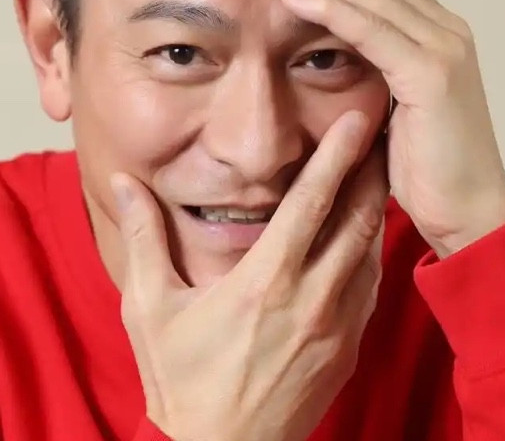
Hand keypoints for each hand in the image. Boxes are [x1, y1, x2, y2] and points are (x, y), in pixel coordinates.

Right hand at [112, 111, 387, 440]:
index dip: (336, 157)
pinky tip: (366, 235)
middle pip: (356, 220)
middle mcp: (311, 299)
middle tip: (380, 135)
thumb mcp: (150, 307)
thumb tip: (124, 184)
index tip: (357, 123)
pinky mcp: (348, 349)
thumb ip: (144, 238)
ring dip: (376, 209)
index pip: (311, 204)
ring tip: (377, 173)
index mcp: (264, 281)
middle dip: (371, 171)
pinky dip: (371, 252)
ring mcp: (337, 327)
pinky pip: (370, 287)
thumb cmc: (182, 380)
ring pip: (370, 252)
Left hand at [247, 0, 504, 257]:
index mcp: (433, 30)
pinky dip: (329, 9)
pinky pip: (370, 30)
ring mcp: (441, 47)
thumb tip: (335, 45)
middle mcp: (442, 27)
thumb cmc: (427, 161)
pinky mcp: (431, 75)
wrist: (466, 209)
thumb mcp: (396, 100)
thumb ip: (376, 63)